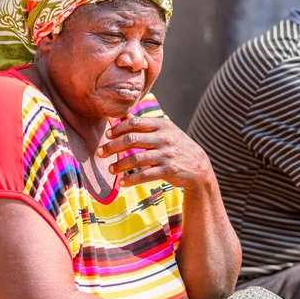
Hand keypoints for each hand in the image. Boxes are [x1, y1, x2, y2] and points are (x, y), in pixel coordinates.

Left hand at [97, 115, 213, 189]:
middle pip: (132, 139)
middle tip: (100, 153)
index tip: (107, 135)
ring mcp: (167, 155)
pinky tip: (122, 183)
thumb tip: (123, 115)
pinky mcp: (169, 171)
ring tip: (110, 170)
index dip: (118, 128)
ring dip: (119, 165)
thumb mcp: (164, 131)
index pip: (135, 123)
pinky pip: (145, 175)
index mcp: (162, 125)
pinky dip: (131, 180)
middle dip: (112, 146)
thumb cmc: (176, 146)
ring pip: (136, 159)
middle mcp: (164, 138)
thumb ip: (144, 124)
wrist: (199, 166)